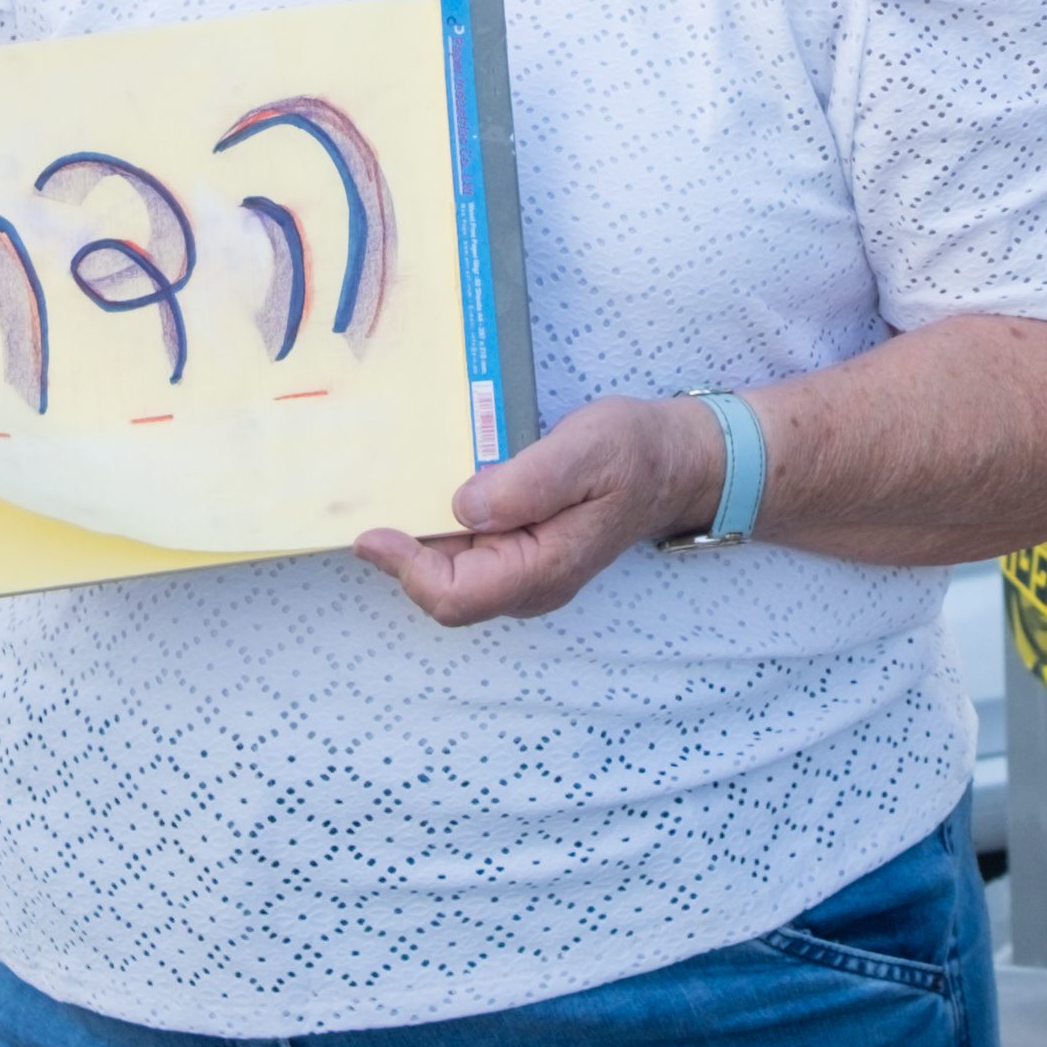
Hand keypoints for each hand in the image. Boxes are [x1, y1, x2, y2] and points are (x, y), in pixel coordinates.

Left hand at [360, 391, 725, 629]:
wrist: (675, 463)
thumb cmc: (636, 453)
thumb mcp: (588, 450)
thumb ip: (530, 482)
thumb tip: (465, 507)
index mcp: (544, 569)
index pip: (456, 596)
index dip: (407, 568)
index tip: (373, 531)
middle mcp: (529, 584)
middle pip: (443, 591)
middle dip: (404, 554)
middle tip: (372, 503)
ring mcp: (523, 573)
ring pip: (450, 573)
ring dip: (418, 538)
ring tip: (394, 489)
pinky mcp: (519, 553)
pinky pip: (466, 553)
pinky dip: (439, 527)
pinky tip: (431, 488)